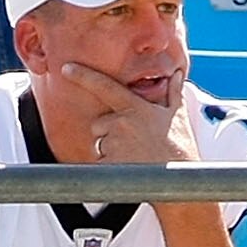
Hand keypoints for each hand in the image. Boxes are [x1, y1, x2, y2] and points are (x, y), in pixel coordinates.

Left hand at [62, 63, 197, 165]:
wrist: (178, 178)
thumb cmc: (180, 147)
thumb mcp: (178, 115)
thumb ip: (173, 93)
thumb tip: (176, 76)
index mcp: (134, 107)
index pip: (104, 86)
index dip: (83, 75)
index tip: (66, 68)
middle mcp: (120, 122)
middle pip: (98, 124)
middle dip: (108, 133)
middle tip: (132, 144)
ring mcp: (113, 143)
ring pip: (99, 145)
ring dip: (110, 151)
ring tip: (134, 156)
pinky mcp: (109, 163)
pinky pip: (100, 163)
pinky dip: (110, 167)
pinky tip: (130, 167)